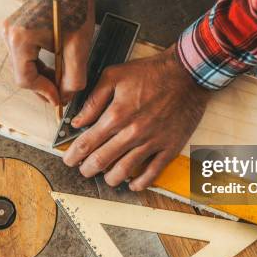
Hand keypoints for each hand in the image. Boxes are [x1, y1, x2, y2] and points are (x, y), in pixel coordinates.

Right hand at [3, 0, 97, 104]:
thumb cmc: (75, 7)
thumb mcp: (78, 47)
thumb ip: (73, 78)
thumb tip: (66, 97)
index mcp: (20, 38)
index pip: (26, 79)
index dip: (44, 93)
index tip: (60, 99)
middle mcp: (9, 34)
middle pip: (22, 74)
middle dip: (44, 86)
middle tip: (63, 93)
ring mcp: (11, 30)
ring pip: (24, 65)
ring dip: (43, 75)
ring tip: (63, 79)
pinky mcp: (18, 28)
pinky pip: (26, 54)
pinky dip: (41, 63)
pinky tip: (58, 65)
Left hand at [63, 45, 211, 190]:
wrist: (188, 74)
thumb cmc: (152, 73)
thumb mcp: (115, 76)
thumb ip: (93, 100)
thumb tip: (77, 120)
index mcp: (116, 115)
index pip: (87, 143)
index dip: (73, 155)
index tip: (69, 160)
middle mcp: (132, 133)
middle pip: (102, 161)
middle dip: (87, 169)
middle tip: (83, 169)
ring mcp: (152, 142)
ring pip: (124, 171)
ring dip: (110, 178)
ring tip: (105, 176)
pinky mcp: (169, 147)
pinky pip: (153, 173)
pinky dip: (140, 183)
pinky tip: (132, 184)